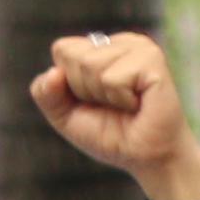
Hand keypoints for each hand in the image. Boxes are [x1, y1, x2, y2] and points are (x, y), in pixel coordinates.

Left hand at [33, 31, 199, 199]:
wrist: (147, 157)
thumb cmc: (111, 135)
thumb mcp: (65, 116)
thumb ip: (47, 94)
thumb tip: (52, 72)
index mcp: (102, 48)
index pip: (62, 50)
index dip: (68, 83)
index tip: (93, 100)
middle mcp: (122, 42)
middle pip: (73, 55)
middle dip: (84, 90)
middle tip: (112, 105)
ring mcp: (140, 47)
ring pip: (90, 64)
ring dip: (103, 95)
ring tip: (126, 104)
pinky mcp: (153, 59)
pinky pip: (112, 78)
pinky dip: (119, 99)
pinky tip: (138, 103)